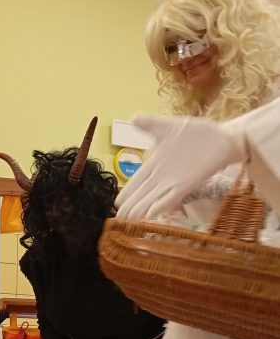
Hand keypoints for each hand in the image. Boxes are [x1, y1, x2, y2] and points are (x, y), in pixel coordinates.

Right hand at [115, 114, 244, 221]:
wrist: (222, 138)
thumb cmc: (197, 133)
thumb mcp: (169, 126)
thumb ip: (150, 124)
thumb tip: (132, 118)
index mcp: (156, 163)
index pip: (137, 179)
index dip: (127, 191)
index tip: (116, 203)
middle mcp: (164, 175)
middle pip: (143, 192)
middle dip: (131, 205)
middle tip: (119, 218)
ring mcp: (175, 181)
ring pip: (154, 198)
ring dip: (142, 209)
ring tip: (130, 220)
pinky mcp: (189, 184)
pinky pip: (172, 197)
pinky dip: (162, 205)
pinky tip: (151, 215)